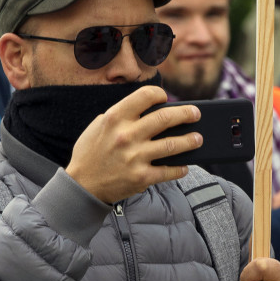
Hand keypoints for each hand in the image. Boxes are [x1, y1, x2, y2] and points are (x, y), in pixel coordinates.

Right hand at [64, 86, 201, 203]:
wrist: (81, 185)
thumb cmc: (91, 153)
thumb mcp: (99, 126)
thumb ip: (121, 117)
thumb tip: (149, 111)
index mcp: (115, 118)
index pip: (145, 96)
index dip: (160, 94)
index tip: (166, 98)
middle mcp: (126, 135)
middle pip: (165, 118)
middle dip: (186, 114)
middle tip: (195, 114)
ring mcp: (135, 157)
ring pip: (173, 145)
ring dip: (190, 140)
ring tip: (198, 138)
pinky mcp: (141, 177)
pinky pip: (168, 171)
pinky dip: (180, 168)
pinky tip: (184, 165)